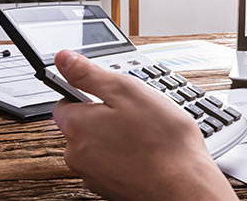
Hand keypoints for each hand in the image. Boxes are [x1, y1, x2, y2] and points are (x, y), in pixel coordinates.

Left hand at [52, 50, 237, 200]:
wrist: (183, 186)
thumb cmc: (161, 141)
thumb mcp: (126, 91)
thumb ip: (89, 74)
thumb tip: (63, 58)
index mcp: (76, 125)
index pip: (64, 102)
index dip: (86, 94)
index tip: (108, 95)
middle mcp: (76, 154)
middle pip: (80, 125)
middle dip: (103, 117)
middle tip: (133, 114)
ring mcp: (92, 174)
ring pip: (96, 146)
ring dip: (114, 138)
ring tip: (144, 135)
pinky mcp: (108, 188)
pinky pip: (110, 164)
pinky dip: (123, 157)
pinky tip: (145, 152)